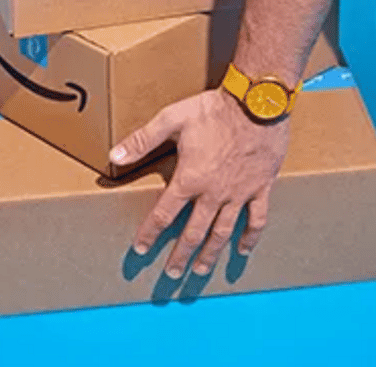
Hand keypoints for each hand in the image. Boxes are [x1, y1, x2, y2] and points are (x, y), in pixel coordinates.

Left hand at [110, 88, 290, 277]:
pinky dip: (250, 236)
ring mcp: (239, 193)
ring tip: (200, 270)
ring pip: (223, 232)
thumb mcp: (173, 118)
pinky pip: (256, 218)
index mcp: (190, 178)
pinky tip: (243, 249)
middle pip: (194, 232)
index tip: (141, 249)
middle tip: (171, 274)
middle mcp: (214, 193)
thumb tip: (114, 156)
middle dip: (180, 255)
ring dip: (210, 254)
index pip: (164, 214)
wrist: (259, 101)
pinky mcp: (261, 187)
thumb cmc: (214, 108)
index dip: (150, 233)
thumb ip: (142, 140)